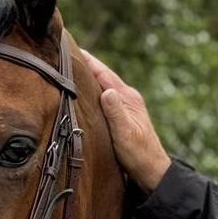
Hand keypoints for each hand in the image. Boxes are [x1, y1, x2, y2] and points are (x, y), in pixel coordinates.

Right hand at [81, 49, 170, 191]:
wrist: (152, 170)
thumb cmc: (138, 154)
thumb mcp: (125, 134)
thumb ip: (116, 112)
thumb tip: (106, 91)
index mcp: (128, 98)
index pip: (104, 74)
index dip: (88, 61)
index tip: (72, 48)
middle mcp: (128, 97)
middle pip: (103, 75)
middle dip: (86, 64)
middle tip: (65, 52)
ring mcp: (127, 105)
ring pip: (104, 85)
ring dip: (90, 75)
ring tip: (72, 67)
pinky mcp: (124, 114)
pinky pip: (105, 95)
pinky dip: (94, 89)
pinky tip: (86, 91)